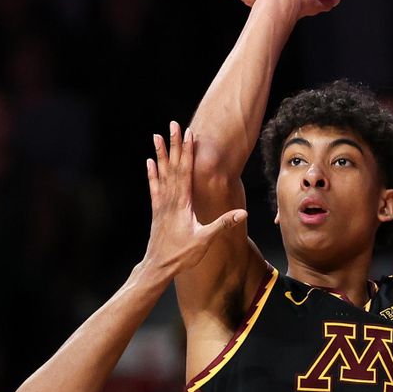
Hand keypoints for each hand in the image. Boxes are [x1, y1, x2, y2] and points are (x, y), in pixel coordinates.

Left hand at [144, 121, 246, 273]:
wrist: (157, 266)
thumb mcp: (205, 240)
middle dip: (174, 145)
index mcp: (182, 203)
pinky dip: (152, 172)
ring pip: (161, 173)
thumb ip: (222, 225)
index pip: (185, 171)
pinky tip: (150, 161)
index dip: (187, 152)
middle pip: (173, 166)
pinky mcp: (156, 210)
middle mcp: (170, 199)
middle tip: (173, 125)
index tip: (189, 134)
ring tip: (158, 136)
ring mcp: (161, 203)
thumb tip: (242, 213)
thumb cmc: (181, 254)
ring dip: (161, 153)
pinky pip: (154, 186)